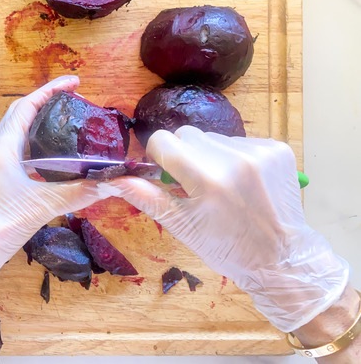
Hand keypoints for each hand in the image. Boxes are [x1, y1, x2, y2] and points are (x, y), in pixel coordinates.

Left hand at [0, 76, 118, 326]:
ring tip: (66, 124)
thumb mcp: (42, 206)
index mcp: (1, 147)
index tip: (75, 82)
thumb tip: (111, 182)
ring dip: (38, 124)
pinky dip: (33, 146)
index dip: (50, 90)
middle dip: (46, 103)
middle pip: (20, 115)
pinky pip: (14, 151)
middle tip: (74, 101)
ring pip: (16, 133)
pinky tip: (51, 157)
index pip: (26, 106)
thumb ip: (78, 191)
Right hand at [109, 126, 348, 331]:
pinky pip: (240, 141)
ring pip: (213, 137)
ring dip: (211, 155)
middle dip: (185, 155)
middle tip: (196, 185)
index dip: (159, 156)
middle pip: (187, 134)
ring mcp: (260, 152)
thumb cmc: (226, 248)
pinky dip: (236, 157)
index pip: (163, 140)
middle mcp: (234, 159)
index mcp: (207, 178)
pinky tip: (244, 182)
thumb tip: (111, 179)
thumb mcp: (182, 227)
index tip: (168, 175)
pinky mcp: (278, 149)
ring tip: (223, 185)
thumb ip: (146, 196)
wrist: (282, 259)